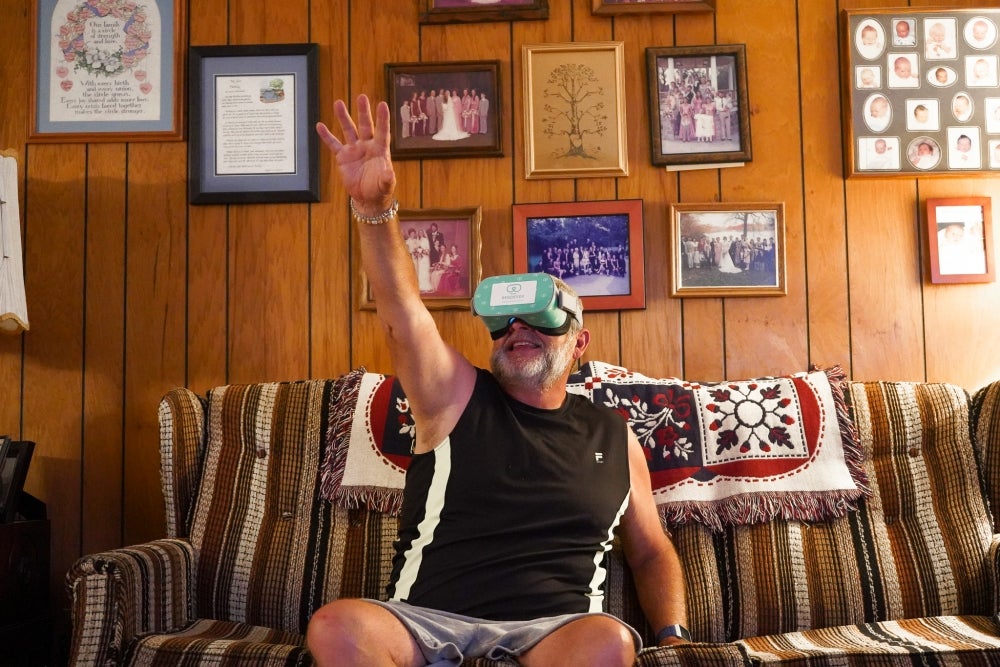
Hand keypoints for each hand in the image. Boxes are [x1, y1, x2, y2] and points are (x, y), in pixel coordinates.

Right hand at [315, 94, 396, 216]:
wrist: (367, 198)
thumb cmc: (380, 190)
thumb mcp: (385, 185)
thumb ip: (387, 179)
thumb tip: (389, 174)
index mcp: (380, 150)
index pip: (382, 132)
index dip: (382, 119)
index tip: (382, 104)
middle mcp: (367, 146)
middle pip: (365, 126)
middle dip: (363, 112)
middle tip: (362, 97)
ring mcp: (354, 150)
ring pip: (348, 130)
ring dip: (344, 117)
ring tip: (338, 103)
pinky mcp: (343, 157)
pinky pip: (333, 144)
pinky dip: (326, 136)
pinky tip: (320, 125)